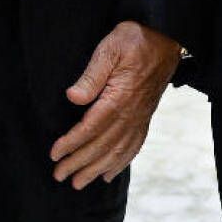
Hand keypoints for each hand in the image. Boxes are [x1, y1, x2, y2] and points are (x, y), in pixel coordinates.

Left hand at [50, 22, 181, 187]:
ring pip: (118, 150)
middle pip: (102, 145)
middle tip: (59, 176)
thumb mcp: (110, 49)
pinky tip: (109, 173)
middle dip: (80, 163)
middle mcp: (132, 113)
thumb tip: (73, 97)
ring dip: (97, 168)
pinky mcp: (146, 116)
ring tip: (80, 183)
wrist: (166, 38)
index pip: (91, 128)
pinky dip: (121, 162)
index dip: (72, 143)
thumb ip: (92, 75)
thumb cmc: (135, 40)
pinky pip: (135, 145)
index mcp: (120, 97)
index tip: (55, 155)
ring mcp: (141, 116)